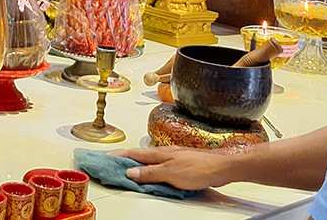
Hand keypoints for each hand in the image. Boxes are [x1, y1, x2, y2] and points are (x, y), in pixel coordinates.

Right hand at [111, 147, 233, 190]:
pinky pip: (158, 165)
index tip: (106, 158)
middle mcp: (164, 153)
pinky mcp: (179, 164)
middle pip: (139, 155)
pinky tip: (150, 173)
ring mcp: (172, 158)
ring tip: (127, 169)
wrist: (220, 168)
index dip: (119, 156)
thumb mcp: (170, 173)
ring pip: (149, 160)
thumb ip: (150, 173)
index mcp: (159, 153)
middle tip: (112, 163)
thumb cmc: (198, 168)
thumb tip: (131, 171)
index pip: (133, 153)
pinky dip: (149, 169)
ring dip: (136, 163)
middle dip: (125, 159)